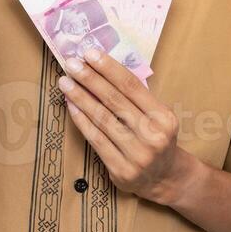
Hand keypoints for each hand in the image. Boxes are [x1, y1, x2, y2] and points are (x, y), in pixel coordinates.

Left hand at [57, 48, 197, 205]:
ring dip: (80, 97)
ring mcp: (136, 155)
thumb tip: (101, 70)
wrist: (165, 177)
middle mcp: (152, 136)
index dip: (109, 68)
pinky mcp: (121, 170)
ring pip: (102, 119)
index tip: (90, 53)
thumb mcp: (157, 115)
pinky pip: (96, 139)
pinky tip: (71, 106)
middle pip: (114, 101)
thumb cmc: (156, 138)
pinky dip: (81, 120)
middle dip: (90, 79)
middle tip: (71, 64)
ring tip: (65, 82)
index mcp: (164, 117)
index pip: (132, 86)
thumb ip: (136, 97)